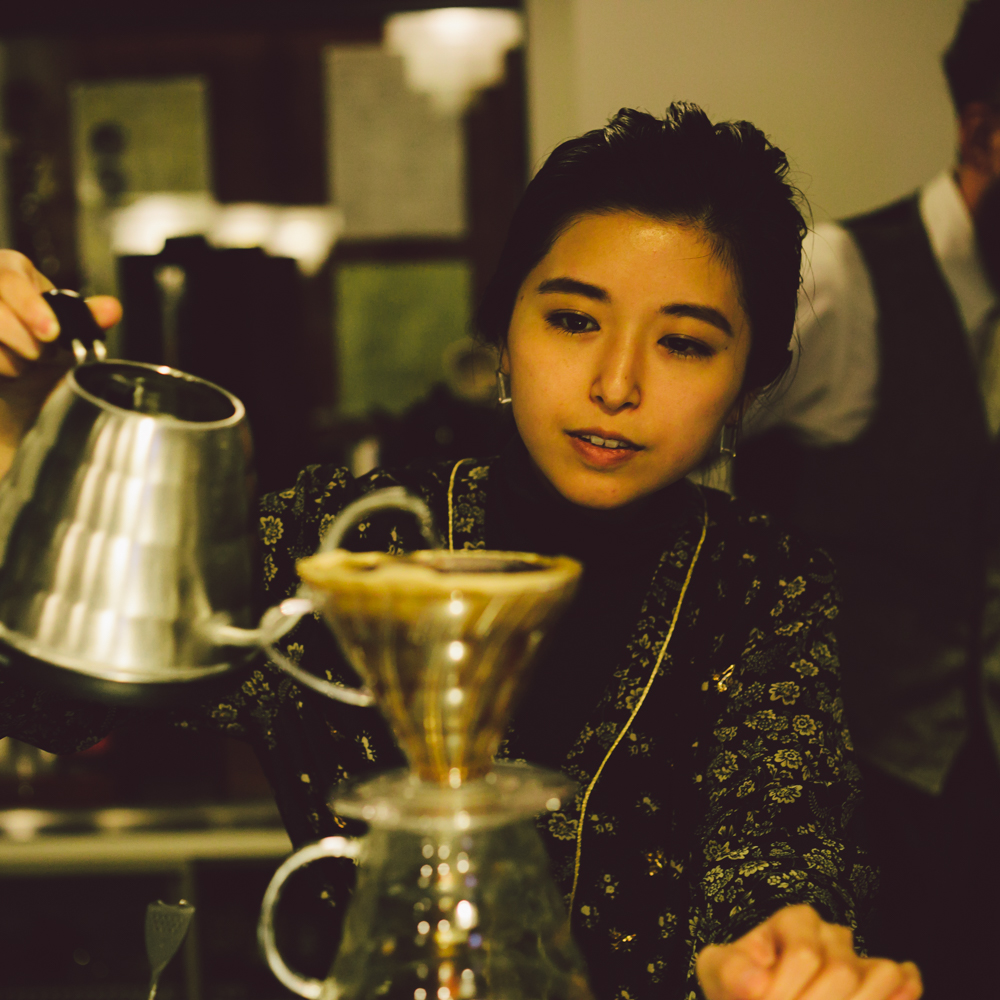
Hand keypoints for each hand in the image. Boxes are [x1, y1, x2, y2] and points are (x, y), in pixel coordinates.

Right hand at [0, 250, 120, 374]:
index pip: (11, 281)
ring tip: (26, 358)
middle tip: (46, 353)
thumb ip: (87, 316)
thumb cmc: (38, 333)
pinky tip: (8, 366)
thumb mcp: (65, 322)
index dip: (30, 307)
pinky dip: (2, 370)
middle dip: (28, 343)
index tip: (51, 332)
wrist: (13, 363)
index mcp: (9, 268)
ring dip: (14, 362)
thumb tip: (112, 309)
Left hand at [696, 904, 921, 999]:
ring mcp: (860, 960)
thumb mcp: (719, 971)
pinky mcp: (879, 985)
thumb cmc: (739, 983)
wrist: (756, 998)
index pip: (804, 955)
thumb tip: (757, 985)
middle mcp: (832, 935)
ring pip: (881, 977)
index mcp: (794, 921)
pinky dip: (900, 997)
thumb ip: (730, 972)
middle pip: (842, 971)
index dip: (784, 990)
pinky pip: (903, 985)